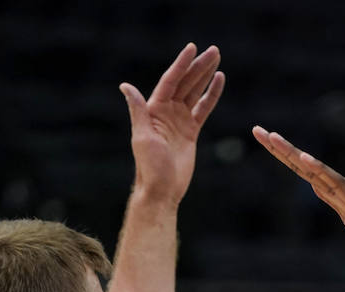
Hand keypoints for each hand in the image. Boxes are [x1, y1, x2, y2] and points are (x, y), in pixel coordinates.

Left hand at [120, 42, 224, 206]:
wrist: (162, 190)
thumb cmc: (149, 167)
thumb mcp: (142, 137)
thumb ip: (138, 110)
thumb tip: (126, 86)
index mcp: (154, 110)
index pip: (170, 81)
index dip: (181, 65)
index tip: (192, 49)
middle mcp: (166, 111)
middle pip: (185, 83)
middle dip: (198, 66)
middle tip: (214, 50)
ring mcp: (179, 120)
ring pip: (195, 92)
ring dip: (205, 76)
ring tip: (216, 59)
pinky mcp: (191, 131)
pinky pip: (203, 109)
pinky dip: (211, 96)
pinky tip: (218, 82)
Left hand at [251, 127, 344, 260]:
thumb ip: (334, 201)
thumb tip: (316, 187)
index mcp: (336, 194)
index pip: (305, 171)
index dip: (284, 155)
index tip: (265, 139)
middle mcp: (340, 188)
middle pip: (304, 165)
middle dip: (280, 148)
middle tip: (257, 130)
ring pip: (316, 170)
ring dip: (294, 154)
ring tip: (273, 138)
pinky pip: (335, 185)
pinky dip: (319, 170)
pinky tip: (305, 159)